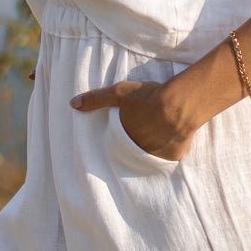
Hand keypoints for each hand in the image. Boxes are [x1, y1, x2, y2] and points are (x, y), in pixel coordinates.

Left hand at [69, 74, 196, 161]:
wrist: (179, 106)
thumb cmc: (148, 97)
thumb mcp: (119, 92)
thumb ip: (96, 99)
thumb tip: (72, 104)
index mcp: (124, 138)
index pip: (118, 143)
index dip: (122, 136)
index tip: (125, 132)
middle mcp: (137, 151)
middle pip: (134, 149)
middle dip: (137, 142)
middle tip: (144, 132)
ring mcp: (155, 157)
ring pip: (150, 155)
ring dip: (151, 148)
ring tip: (157, 136)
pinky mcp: (172, 158)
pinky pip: (167, 158)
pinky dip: (167, 152)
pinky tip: (170, 142)